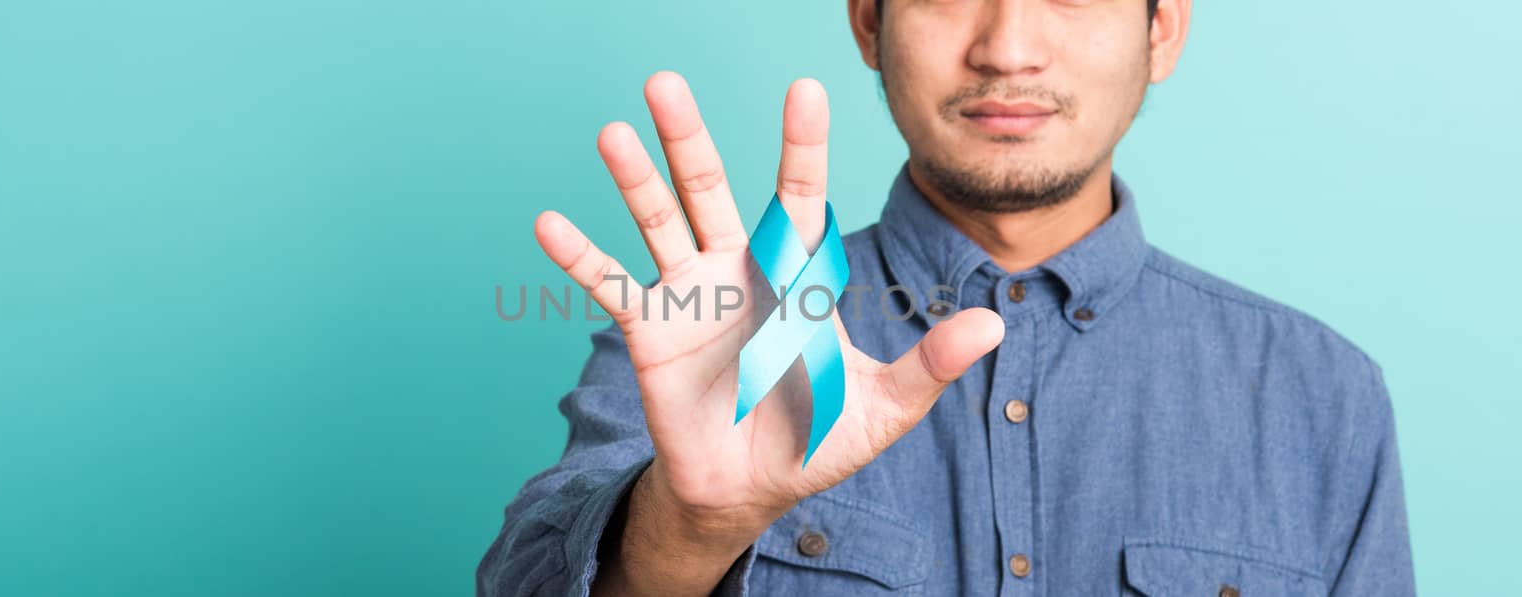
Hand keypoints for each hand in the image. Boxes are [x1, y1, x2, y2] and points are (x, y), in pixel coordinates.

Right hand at [534, 71, 1003, 593]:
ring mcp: (689, 293)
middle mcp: (737, 267)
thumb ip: (931, 364)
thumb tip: (995, 325)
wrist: (750, 488)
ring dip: (633, 179)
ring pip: (657, 221)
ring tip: (612, 132)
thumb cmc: (818, 440)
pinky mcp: (650, 330)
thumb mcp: (883, 406)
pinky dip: (580, 257)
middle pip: (709, 187)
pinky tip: (548, 223)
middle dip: (688, 137)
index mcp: (795, 273)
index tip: (804, 89)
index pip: (798, 195)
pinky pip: (610, 286)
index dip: (802, 146)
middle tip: (665, 81)